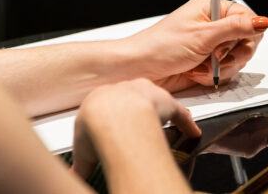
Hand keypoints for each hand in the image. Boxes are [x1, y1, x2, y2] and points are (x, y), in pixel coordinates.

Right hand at [71, 78, 200, 180]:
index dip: (112, 116)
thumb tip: (75, 178)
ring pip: (156, 101)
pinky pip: (179, 113)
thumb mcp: (81, 150)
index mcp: (100, 96)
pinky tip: (192, 132)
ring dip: (161, 111)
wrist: (111, 117)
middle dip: (136, 109)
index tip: (115, 125)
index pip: (108, 104)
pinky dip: (186, 122)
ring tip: (166, 125)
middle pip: (132, 98)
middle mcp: (123, 89)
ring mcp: (146, 93)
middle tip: (140, 123)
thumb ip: (82, 165)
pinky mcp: (165, 102)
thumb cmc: (95, 128)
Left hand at [127, 0, 267, 91]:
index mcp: (211, 8)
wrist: (140, 69)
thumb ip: (236, 28)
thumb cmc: (162, 46)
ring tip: (200, 66)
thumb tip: (263, 21)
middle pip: (247, 41)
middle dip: (232, 55)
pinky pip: (225, 72)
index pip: (247, 17)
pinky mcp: (207, 63)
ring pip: (237, 59)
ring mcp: (211, 45)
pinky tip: (195, 73)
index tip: (228, 44)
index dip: (244, 34)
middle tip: (215, 56)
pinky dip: (212, 76)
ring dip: (220, 68)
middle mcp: (213, 25)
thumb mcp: (202, 35)